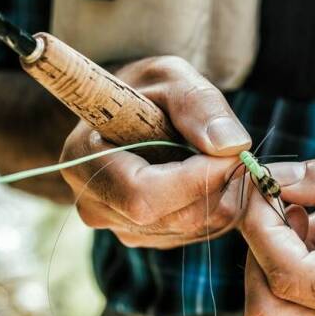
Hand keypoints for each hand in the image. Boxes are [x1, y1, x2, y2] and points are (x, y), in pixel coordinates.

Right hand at [60, 56, 254, 247]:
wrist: (132, 111)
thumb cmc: (148, 89)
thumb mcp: (172, 77)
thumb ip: (200, 105)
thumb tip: (231, 146)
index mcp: (82, 161)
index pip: (143, 195)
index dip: (196, 178)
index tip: (232, 151)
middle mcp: (96, 206)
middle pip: (176, 216)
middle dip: (216, 183)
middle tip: (229, 148)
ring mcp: (122, 228)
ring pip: (195, 226)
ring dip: (222, 193)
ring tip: (213, 155)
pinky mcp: (149, 238)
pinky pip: (202, 231)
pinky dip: (219, 203)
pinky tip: (208, 174)